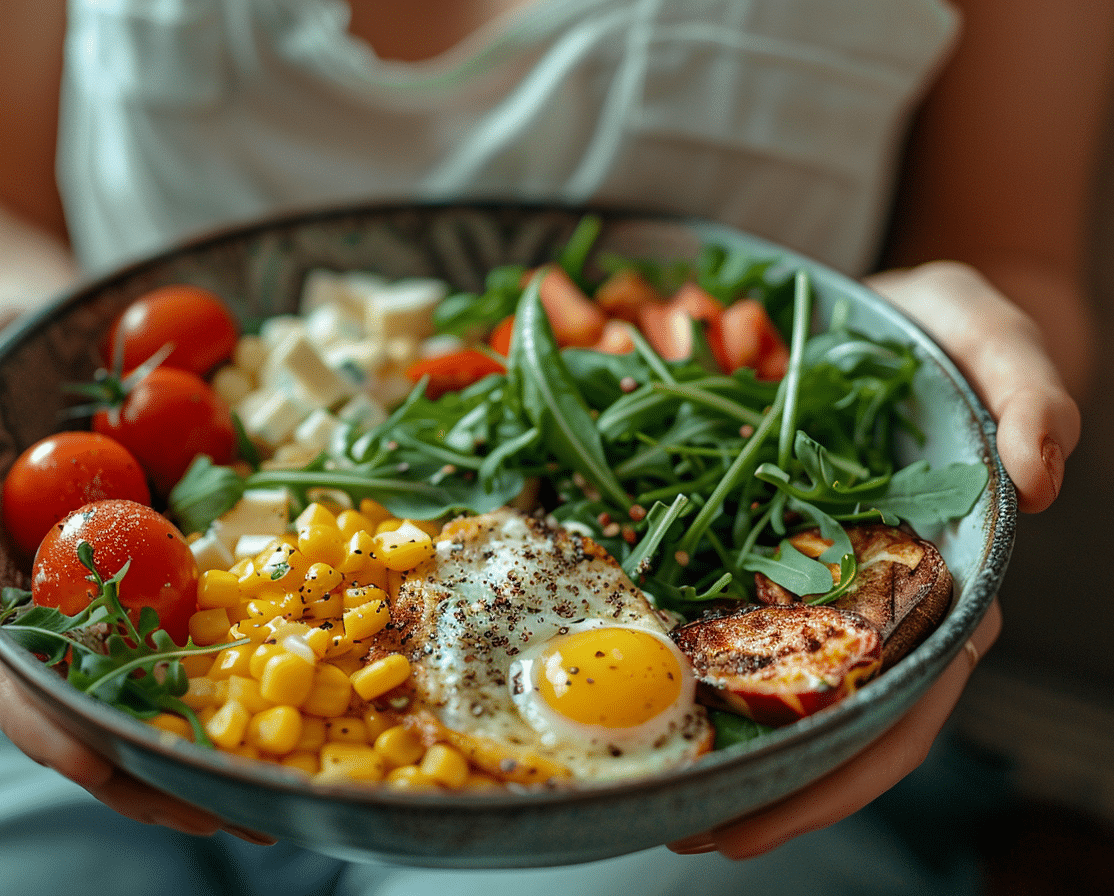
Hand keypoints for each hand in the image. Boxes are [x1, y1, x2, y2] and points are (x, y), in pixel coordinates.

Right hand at [0, 303, 273, 843]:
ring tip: (270, 794)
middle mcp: (40, 606)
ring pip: (146, 689)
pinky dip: (240, 674)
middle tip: (215, 810)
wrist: (59, 336)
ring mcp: (103, 597)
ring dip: (202, 745)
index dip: (45, 718)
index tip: (99, 762)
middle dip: (143, 766)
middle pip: (84, 705)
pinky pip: (198, 629)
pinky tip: (293, 711)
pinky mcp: (161, 573)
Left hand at [673, 260, 1054, 856]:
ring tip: (655, 793)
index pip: (906, 702)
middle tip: (686, 831)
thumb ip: (1034, 394)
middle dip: (772, 788)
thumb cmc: (951, 336)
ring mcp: (826, 582)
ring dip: (734, 748)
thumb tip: (1037, 483)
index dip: (842, 772)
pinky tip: (652, 698)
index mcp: (942, 576)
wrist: (895, 319)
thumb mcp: (995, 333)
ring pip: (789, 689)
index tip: (761, 821)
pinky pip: (741, 622)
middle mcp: (883, 598)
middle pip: (838, 721)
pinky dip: (704, 668)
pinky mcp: (775, 554)